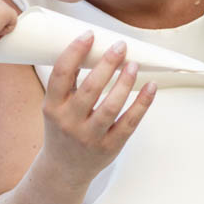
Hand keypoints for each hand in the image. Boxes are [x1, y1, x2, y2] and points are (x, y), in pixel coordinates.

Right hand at [40, 33, 156, 182]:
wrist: (64, 169)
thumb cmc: (62, 130)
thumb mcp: (55, 107)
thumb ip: (70, 83)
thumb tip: (91, 49)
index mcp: (52, 107)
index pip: (61, 74)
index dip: (75, 51)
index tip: (90, 35)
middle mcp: (69, 122)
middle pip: (91, 88)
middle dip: (108, 63)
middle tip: (120, 46)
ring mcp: (90, 136)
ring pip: (111, 106)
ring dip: (125, 82)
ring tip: (133, 65)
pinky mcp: (110, 147)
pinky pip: (129, 122)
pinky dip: (142, 103)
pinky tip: (151, 87)